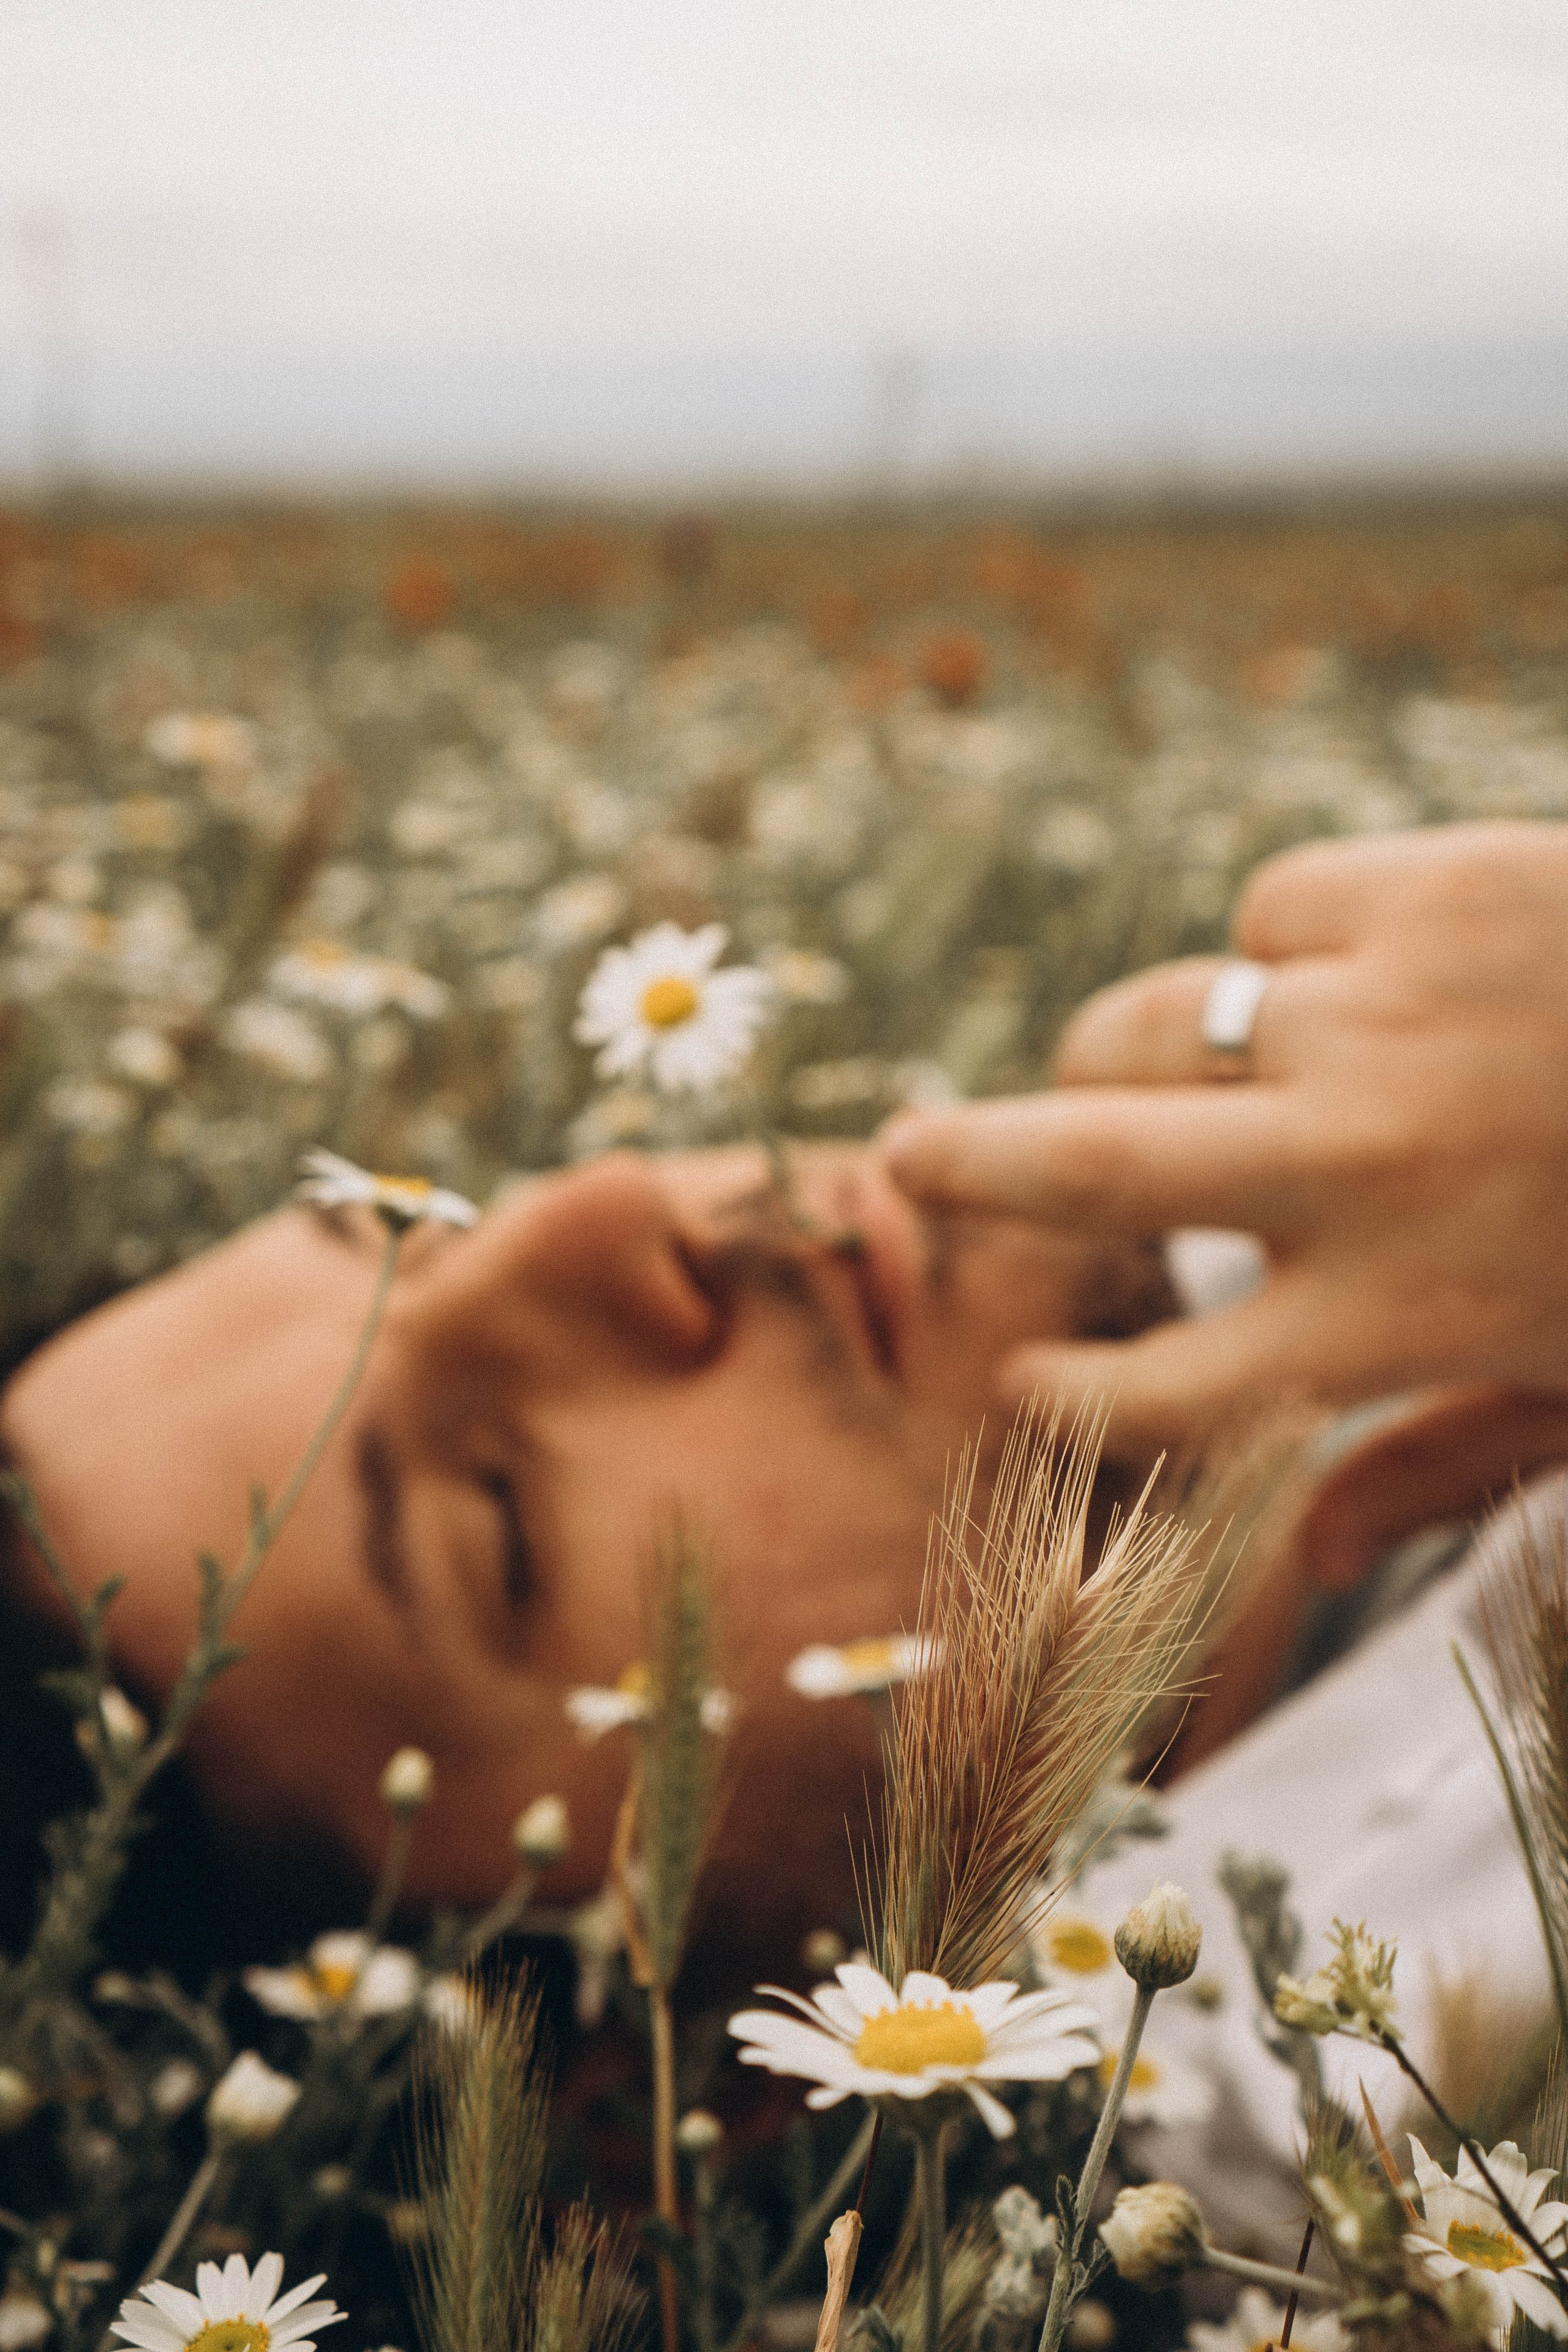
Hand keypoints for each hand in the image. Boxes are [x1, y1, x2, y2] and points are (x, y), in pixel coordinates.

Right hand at [881, 822, 1567, 1459]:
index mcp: (1408, 1313)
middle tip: (904, 1157)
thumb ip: (1448, 1468)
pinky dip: (1284, 948)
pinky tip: (1342, 973)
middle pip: (1093, 1170)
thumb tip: (1319, 1563)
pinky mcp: (1426, 895)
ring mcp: (1386, 1019)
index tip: (1024, 1380)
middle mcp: (1366, 1168)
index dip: (1075, 1397)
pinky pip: (1275, 909)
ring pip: (1159, 1023)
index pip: (1173, 1387)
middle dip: (971, 1168)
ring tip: (1099, 1064)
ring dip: (1110, 1053)